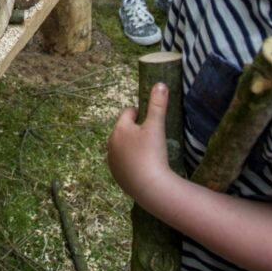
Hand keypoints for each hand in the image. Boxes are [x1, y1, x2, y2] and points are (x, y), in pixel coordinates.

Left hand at [107, 82, 173, 196]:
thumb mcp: (157, 125)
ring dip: (132, 146)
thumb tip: (160, 83)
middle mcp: (111, 143)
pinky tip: (142, 166)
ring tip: (148, 152)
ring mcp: (112, 160)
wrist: (150, 187)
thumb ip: (158, 104)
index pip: (128, 112)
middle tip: (151, 137)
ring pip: (122, 146)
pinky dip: (130, 162)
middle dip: (135, 130)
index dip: (140, 114)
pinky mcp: (116, 175)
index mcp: (119, 128)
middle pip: (123, 129)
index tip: (151, 120)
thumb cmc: (153, 153)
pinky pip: (123, 162)